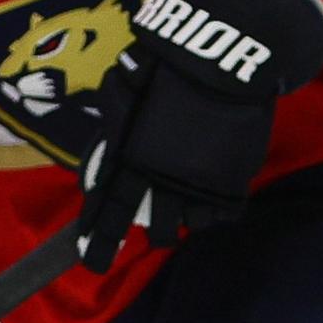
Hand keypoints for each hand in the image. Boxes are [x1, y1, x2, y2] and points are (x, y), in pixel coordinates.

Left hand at [73, 0, 322, 269]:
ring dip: (188, 221)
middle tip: (158, 227)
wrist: (220, 62)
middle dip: (156, 233)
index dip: (99, 239)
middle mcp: (161, 181)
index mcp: (130, 160)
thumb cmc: (167, 66)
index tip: (92, 259)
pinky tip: (217, 197)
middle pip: (157, 230)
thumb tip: (109, 134)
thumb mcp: (126, 85)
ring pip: (190, 226)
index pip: (109, 211)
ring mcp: (198, 185)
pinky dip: (218, 210)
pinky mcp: (231, 183)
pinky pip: (223, 215)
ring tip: (190, 207)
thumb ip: (114, 114)